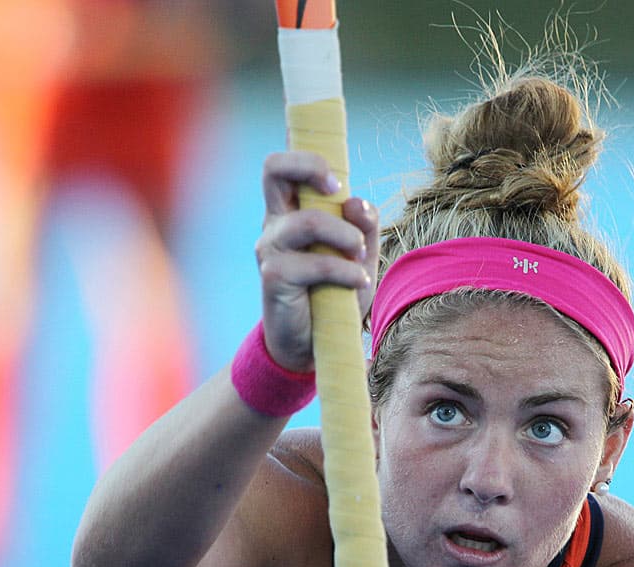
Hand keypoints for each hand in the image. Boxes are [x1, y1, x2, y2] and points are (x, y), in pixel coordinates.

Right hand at [255, 152, 378, 371]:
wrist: (314, 345)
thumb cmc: (335, 294)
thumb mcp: (359, 256)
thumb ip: (363, 227)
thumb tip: (356, 203)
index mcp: (292, 210)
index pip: (283, 165)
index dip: (305, 154)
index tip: (337, 178)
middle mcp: (276, 222)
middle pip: (273, 168)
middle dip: (311, 167)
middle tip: (338, 190)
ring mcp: (270, 248)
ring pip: (308, 221)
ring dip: (345, 237)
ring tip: (359, 260)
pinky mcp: (273, 277)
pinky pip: (315, 263)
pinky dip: (344, 272)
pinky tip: (357, 284)